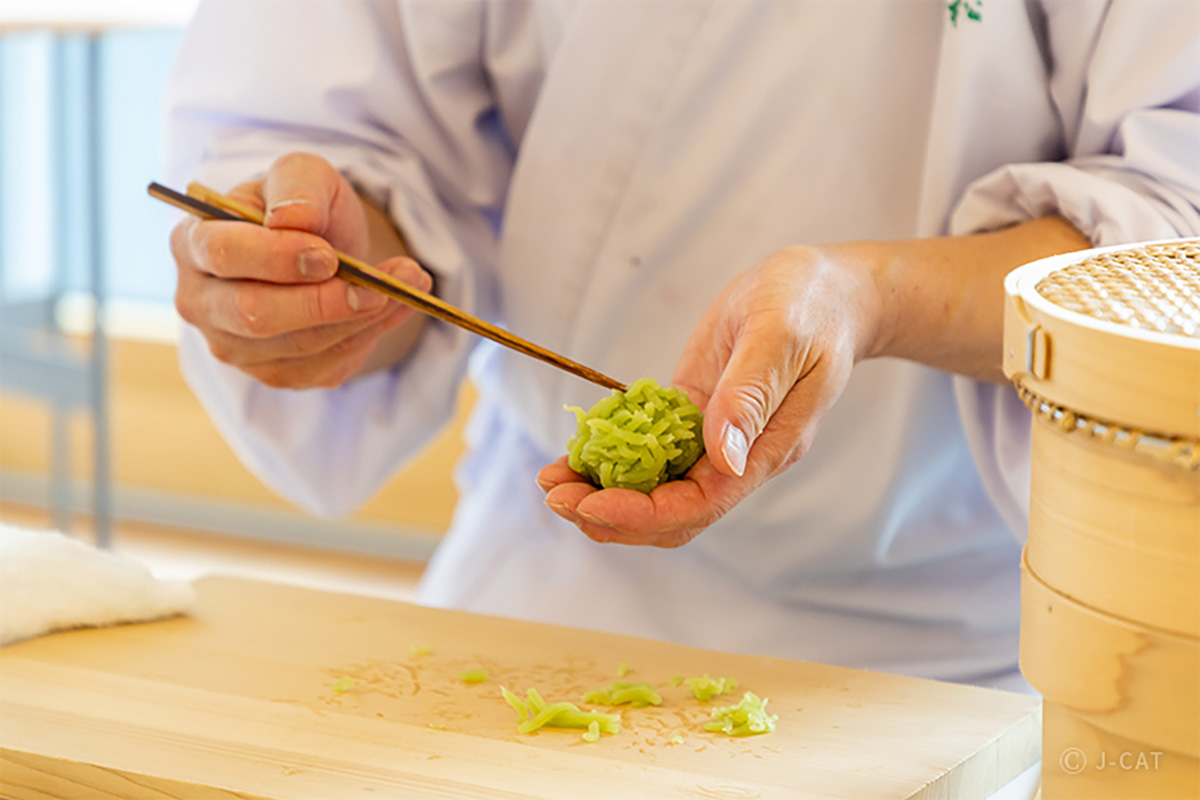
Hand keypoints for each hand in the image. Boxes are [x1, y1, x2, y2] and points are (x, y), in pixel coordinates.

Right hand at [170, 152, 431, 388]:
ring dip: (361, 317)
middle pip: (254, 315)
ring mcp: (235, 346)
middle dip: (324, 301)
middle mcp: (201, 302)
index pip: (223, 255)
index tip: (330, 254)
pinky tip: (395, 306)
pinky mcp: (275, 374)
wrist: (326, 249)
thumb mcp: (304, 175)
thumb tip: (293, 220)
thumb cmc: (303, 207)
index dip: (278, 258)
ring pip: (300, 345)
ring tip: (408, 282)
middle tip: (379, 285)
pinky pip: (325, 365)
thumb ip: (298, 187)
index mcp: (193, 242)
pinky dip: (369, 335)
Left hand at [538, 243, 886, 546]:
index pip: (699, 505)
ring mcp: (715, 441)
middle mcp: (737, 459)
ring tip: (551, 480)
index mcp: (766, 450)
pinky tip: (576, 453)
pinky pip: (651, 453)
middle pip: (670, 513)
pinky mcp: (695, 416)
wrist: (826, 292)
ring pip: (656, 490)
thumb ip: (750, 395)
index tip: (590, 503)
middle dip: (610, 513)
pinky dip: (612, 459)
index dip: (641, 514)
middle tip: (554, 496)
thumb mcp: (782, 338)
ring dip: (602, 494)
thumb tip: (722, 456)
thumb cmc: (812, 307)